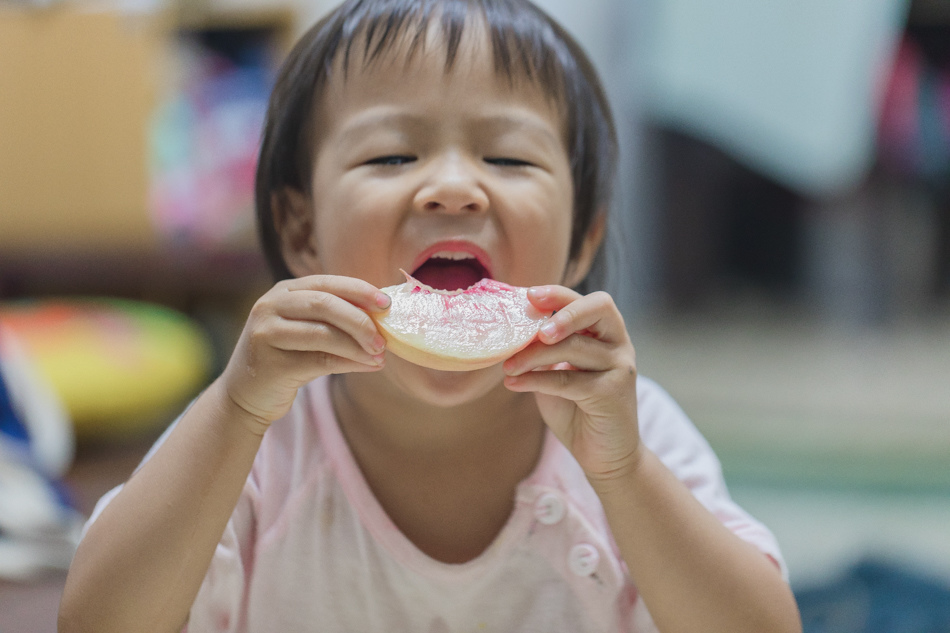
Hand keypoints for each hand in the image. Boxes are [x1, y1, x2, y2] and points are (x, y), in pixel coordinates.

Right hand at [222, 275, 389, 430]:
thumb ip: (335, 319)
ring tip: (380, 356)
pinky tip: (368, 366)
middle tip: (384, 338)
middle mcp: (271, 305)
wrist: (246, 395)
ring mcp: (266, 333)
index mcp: (284, 291)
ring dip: (357, 345)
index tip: (387, 304)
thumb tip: (383, 318)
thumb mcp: (306, 331)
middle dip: (360, 320)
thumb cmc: (286, 358)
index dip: (359, 291)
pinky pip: (319, 361)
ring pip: (322, 333)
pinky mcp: (270, 363)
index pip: (327, 283)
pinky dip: (349, 363)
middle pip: (324, 304)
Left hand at [502, 286, 640, 482]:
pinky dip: (535, 380)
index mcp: (606, 333)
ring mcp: (619, 367)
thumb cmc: (577, 410)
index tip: (530, 295)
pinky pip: (568, 380)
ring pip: (574, 347)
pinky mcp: (613, 394)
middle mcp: (619, 344)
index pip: (589, 301)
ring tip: (508, 366)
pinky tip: (514, 383)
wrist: (604, 455)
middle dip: (563, 312)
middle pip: (598, 308)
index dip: (560, 294)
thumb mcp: (558, 373)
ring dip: (534, 355)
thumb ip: (544, 351)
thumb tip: (509, 331)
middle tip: (535, 329)